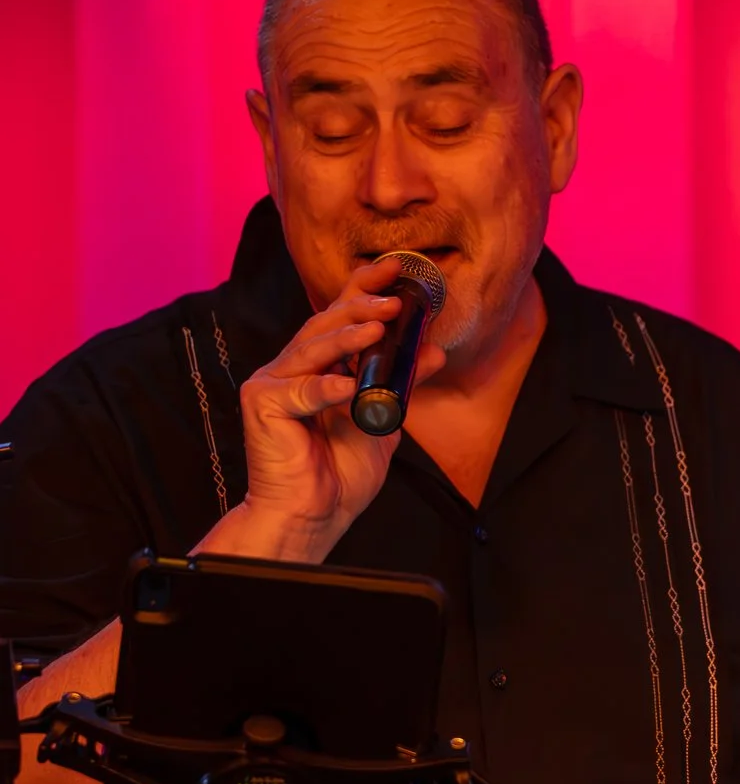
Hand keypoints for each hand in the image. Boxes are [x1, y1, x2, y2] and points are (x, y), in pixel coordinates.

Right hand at [208, 258, 444, 563]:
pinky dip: (325, 389)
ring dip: (347, 335)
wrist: (314, 514)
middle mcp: (293, 368)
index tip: (397, 269)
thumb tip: (433, 350)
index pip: (342, 317)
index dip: (365, 289)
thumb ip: (403, 384)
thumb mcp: (384, 420)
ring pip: (312, 348)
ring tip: (379, 326)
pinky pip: (300, 392)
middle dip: (361, 306)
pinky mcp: (262, 405)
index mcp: (321, 367)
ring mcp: (274, 384)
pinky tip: (348, 386)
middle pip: (325, 325)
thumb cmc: (340, 472)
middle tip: (394, 298)